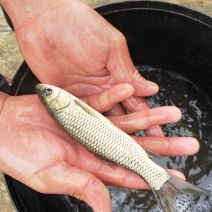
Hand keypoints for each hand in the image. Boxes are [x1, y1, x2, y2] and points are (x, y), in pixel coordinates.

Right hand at [0, 84, 198, 211]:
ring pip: (126, 123)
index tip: (172, 175)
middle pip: (135, 146)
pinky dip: (117, 97)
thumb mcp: (52, 176)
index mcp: (89, 165)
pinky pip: (104, 103)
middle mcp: (95, 145)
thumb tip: (106, 210)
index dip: (150, 174)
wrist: (5, 127)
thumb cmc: (21, 154)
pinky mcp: (82, 109)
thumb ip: (83, 188)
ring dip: (149, 119)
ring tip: (172, 113)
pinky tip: (132, 91)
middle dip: (162, 146)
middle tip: (188, 144)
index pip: (126, 171)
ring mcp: (90, 126)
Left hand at [1, 0, 162, 136]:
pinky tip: (96, 139)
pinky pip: (80, 118)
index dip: (149, 117)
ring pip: (102, 120)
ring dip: (112, 134)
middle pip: (122, 115)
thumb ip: (127, 70)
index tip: (159, 132)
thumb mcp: (110, 47)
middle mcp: (103, 89)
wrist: (44, 21)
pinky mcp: (68, 100)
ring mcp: (85, 96)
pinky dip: (88, 128)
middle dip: (135, 131)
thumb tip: (150, 88)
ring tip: (123, 150)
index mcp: (116, 76)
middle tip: (146, 147)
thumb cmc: (78, 26)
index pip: (136, 101)